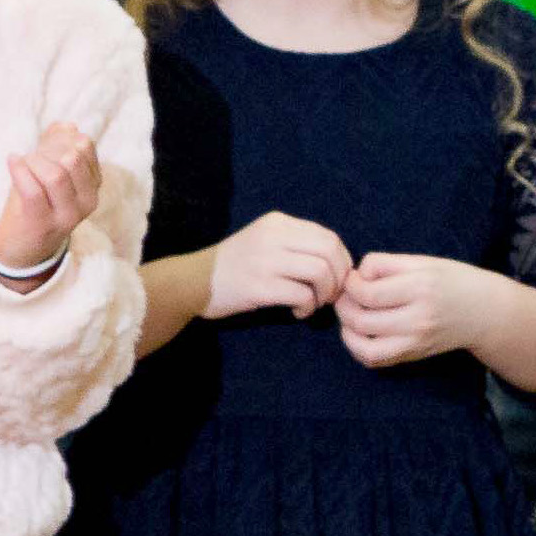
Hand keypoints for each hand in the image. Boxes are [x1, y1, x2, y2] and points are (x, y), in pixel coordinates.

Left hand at [0, 122, 101, 277]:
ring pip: (55, 173)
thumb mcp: (51, 172)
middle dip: (46, 149)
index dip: (60, 137)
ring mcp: (66, 215)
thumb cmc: (36, 204)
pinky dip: (19, 170)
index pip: (84, 146)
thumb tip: (67, 125)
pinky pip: (32, 190)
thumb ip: (59, 146)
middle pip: (71, 158)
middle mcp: (86, 201)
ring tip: (22, 163)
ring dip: (32, 161)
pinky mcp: (42, 224)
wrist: (23, 248)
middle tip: (31, 157)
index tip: (43, 146)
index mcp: (93, 185)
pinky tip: (12, 161)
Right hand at [203, 210, 351, 324]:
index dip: (342, 261)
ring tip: (312, 304)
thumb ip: (296, 244)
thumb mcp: (264, 241)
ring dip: (324, 294)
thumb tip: (338, 261)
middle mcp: (273, 236)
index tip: (336, 279)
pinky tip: (297, 312)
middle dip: (338, 278)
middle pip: (329, 252)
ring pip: (319, 272)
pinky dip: (307, 307)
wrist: (193, 282)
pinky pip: (301, 295)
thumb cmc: (234, 265)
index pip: (328, 236)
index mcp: (277, 223)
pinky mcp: (258, 287)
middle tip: (329, 295)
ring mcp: (265, 261)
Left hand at [336, 251, 498, 370]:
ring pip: (364, 345)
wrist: (484, 312)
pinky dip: (357, 348)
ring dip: (347, 328)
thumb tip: (356, 276)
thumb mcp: (423, 261)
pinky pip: (375, 360)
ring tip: (349, 313)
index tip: (354, 278)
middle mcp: (418, 319)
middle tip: (346, 295)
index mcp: (420, 288)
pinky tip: (357, 333)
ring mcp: (415, 342)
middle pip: (361, 319)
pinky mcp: (413, 355)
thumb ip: (386, 264)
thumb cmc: (453, 281)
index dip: (351, 284)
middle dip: (344, 304)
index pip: (369, 292)